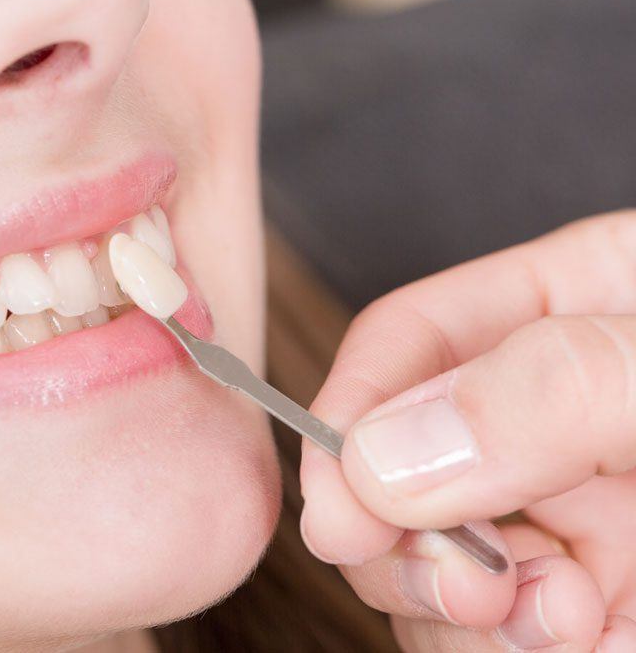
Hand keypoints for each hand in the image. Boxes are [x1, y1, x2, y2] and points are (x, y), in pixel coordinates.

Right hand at [299, 211, 635, 650]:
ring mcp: (567, 514)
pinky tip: (594, 645)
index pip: (409, 341)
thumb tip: (384, 458)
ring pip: (429, 567)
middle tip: (458, 580)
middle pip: (395, 468)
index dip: (353, 411)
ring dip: (460, 612)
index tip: (339, 497)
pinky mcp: (592, 603)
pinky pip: (495, 639)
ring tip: (560, 625)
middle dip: (400, 536)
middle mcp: (542, 418)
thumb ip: (548, 388)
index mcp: (563, 314)